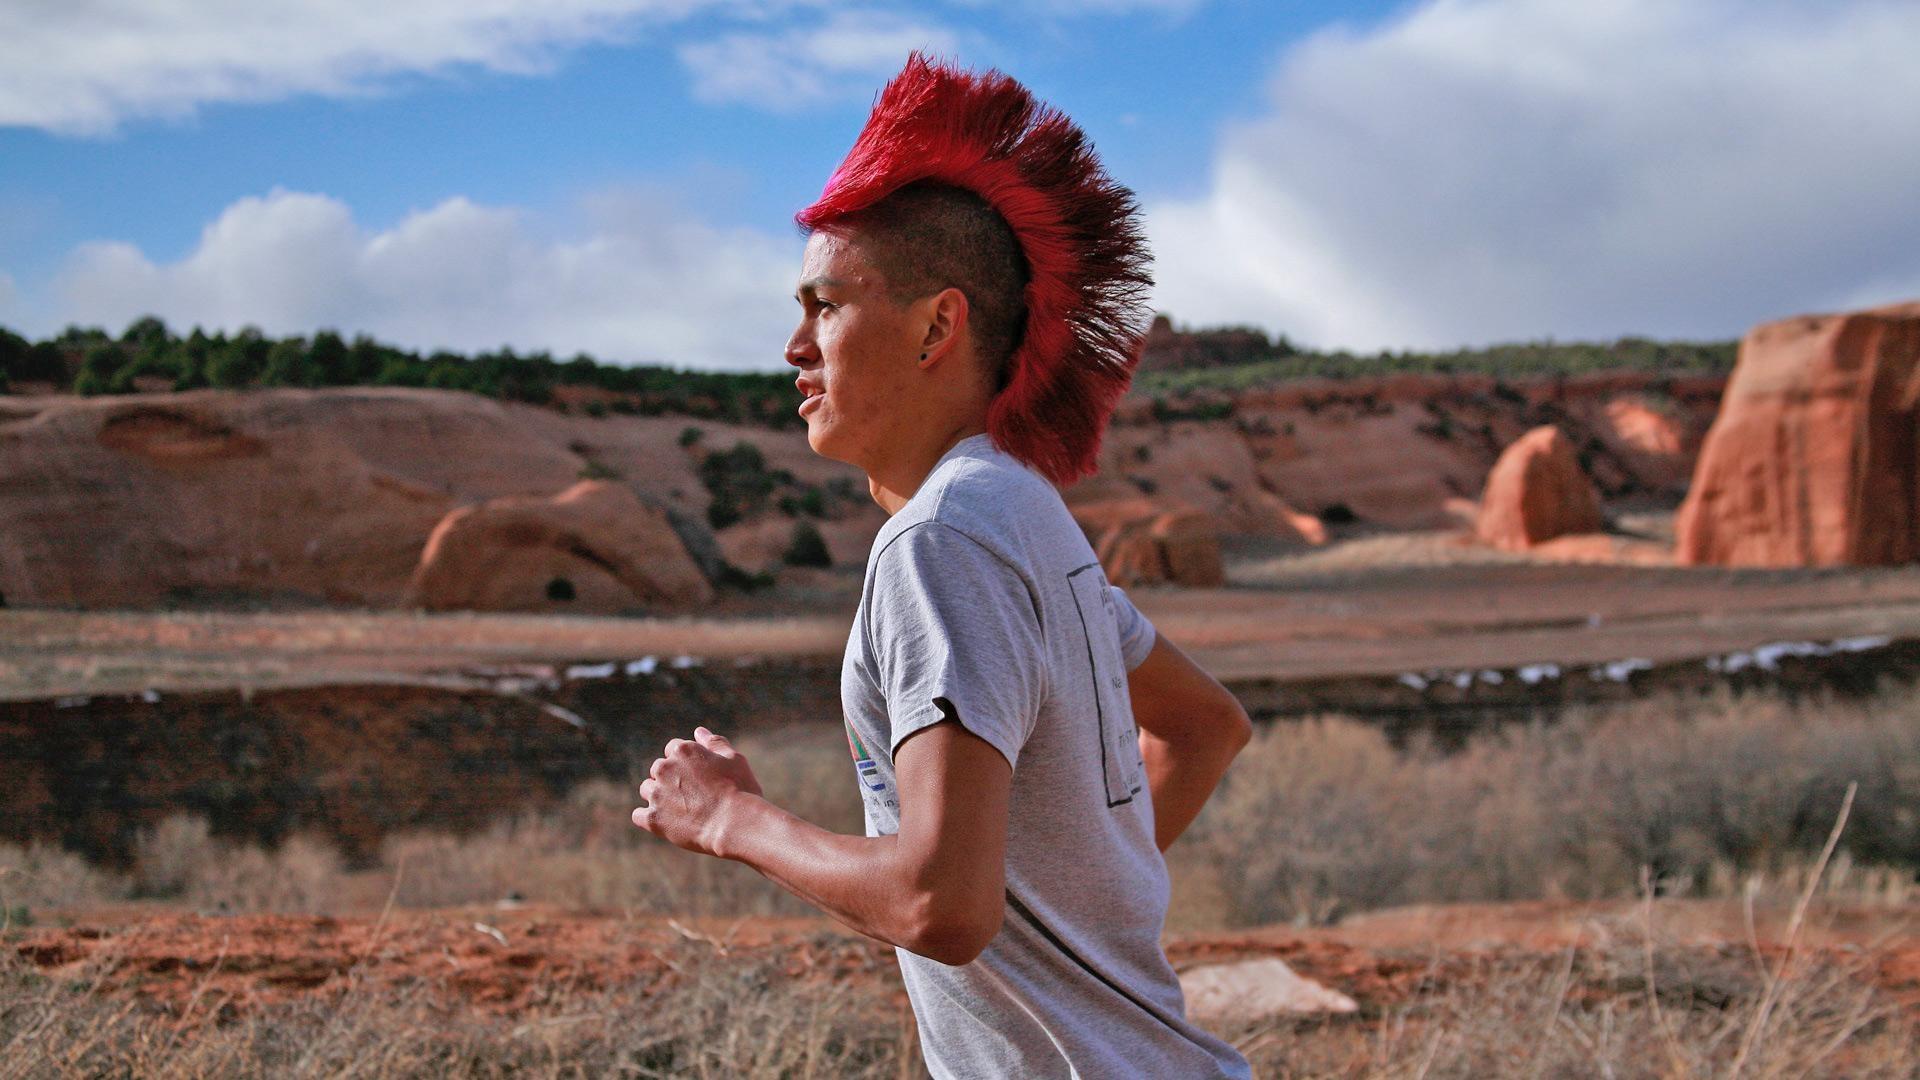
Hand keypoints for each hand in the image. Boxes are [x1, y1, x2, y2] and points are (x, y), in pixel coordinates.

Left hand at [632, 726, 761, 855]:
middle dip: (670, 779)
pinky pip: (638, 815)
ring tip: (681, 810)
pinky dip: (649, 818)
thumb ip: (714, 743)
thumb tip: (698, 731)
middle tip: (692, 795)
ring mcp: (656, 793)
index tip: (697, 777)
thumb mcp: (734, 759)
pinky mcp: (653, 818)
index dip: (685, 763)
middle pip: (658, 769)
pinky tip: (665, 823)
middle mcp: (665, 768)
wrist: (736, 824)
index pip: (672, 749)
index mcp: (683, 750)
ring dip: (658, 797)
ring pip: (647, 790)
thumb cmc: (740, 790)